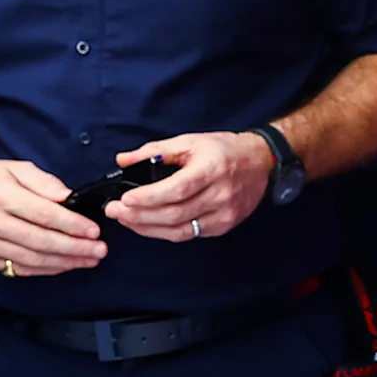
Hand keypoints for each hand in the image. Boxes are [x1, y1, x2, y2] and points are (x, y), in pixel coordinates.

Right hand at [0, 154, 105, 275]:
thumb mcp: (16, 168)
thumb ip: (44, 182)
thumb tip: (69, 198)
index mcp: (1, 195)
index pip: (44, 215)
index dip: (73, 225)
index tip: (94, 230)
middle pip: (41, 241)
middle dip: (75, 248)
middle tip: (99, 250)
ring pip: (32, 259)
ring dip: (65, 263)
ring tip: (88, 260)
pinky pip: (20, 269)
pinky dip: (45, 270)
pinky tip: (64, 265)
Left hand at [104, 131, 275, 242]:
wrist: (261, 163)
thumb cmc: (224, 150)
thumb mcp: (190, 141)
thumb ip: (155, 151)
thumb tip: (123, 160)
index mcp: (211, 169)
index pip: (176, 190)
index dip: (148, 198)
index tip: (124, 198)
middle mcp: (219, 195)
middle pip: (174, 214)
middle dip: (139, 215)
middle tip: (115, 211)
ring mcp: (223, 215)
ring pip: (179, 230)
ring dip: (147, 228)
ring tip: (126, 219)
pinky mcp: (222, 227)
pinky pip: (188, 235)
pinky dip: (164, 232)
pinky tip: (148, 225)